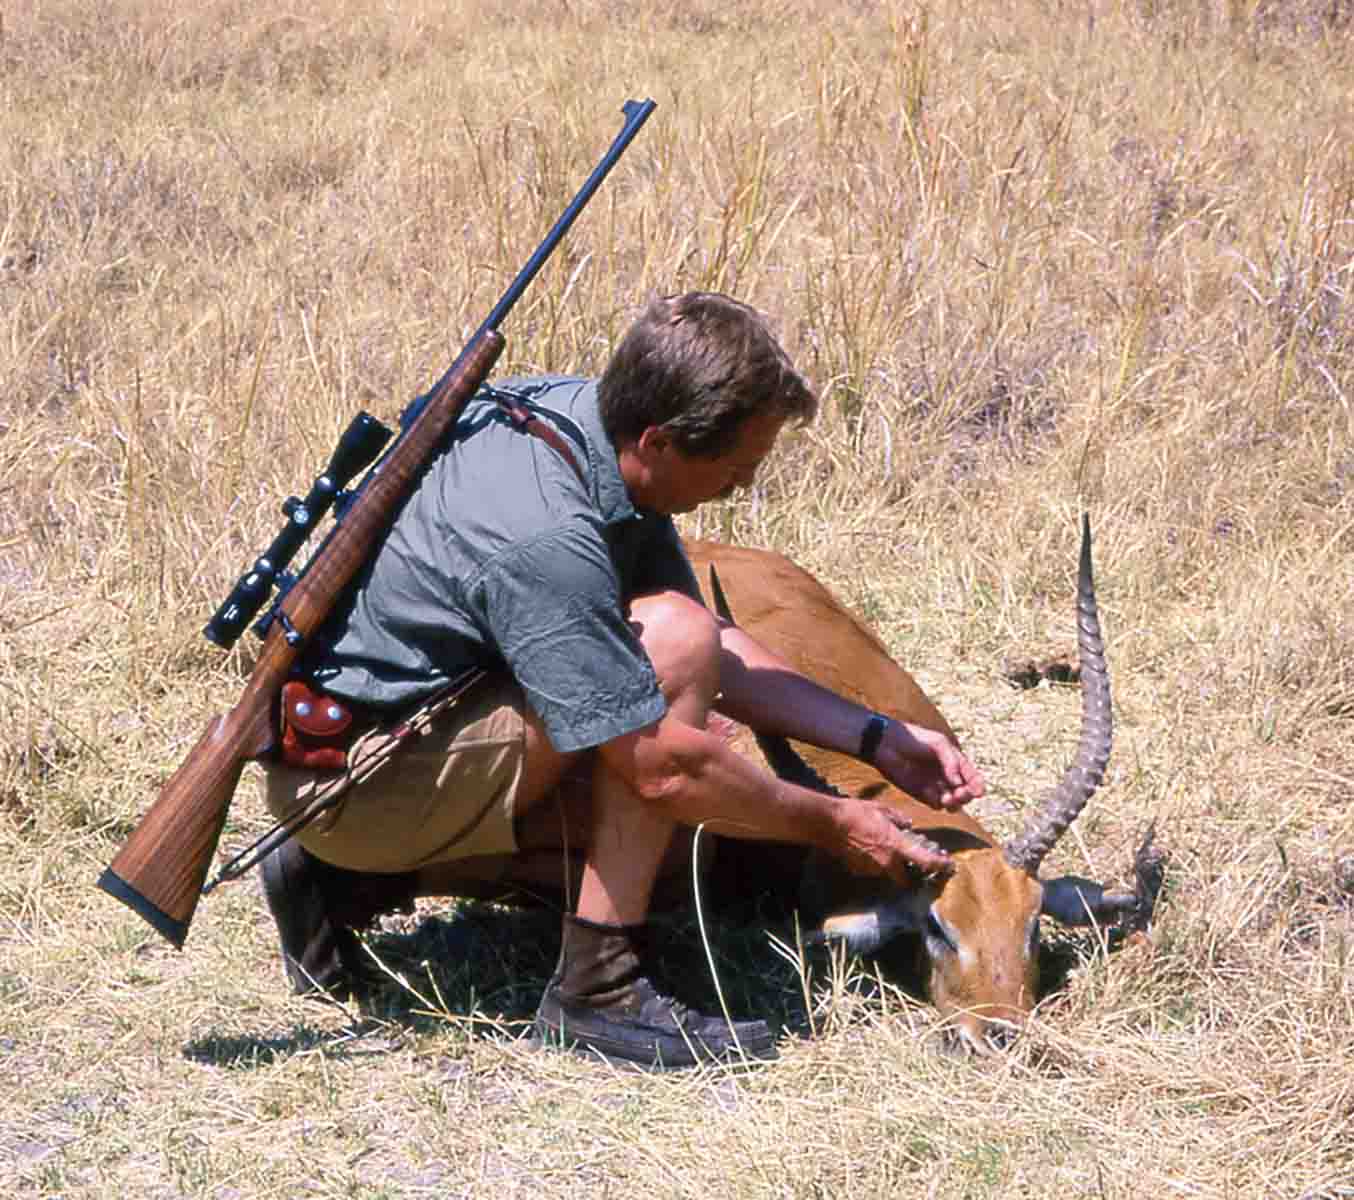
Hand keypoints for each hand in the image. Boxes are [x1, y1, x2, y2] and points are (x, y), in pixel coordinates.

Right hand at [837, 799, 953, 882]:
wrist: (828, 823)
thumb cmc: (855, 812)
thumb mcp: (882, 809)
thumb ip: (899, 819)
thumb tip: (908, 825)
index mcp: (896, 846)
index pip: (924, 861)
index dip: (939, 865)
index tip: (948, 865)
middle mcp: (886, 862)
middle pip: (904, 879)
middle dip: (908, 873)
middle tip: (909, 862)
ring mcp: (870, 869)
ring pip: (886, 873)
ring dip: (888, 865)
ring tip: (881, 849)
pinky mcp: (857, 870)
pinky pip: (870, 869)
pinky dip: (872, 863)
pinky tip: (866, 849)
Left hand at [873, 719, 984, 810]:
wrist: (887, 744)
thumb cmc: (914, 739)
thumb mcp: (938, 743)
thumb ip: (952, 761)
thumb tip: (958, 783)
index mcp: (955, 762)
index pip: (973, 777)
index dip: (978, 785)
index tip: (977, 791)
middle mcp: (948, 776)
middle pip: (966, 793)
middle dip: (966, 796)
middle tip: (959, 794)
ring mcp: (935, 786)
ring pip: (952, 802)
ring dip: (954, 803)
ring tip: (947, 798)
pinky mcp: (922, 794)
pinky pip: (935, 804)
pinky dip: (937, 802)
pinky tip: (930, 793)